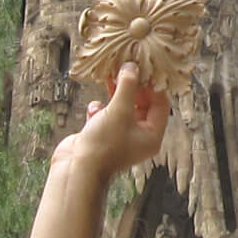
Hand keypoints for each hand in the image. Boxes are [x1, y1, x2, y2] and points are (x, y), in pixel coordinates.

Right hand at [54, 60, 170, 180]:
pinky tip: (94, 107)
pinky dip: (99, 109)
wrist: (76, 170)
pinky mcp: (101, 136)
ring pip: (121, 108)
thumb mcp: (119, 111)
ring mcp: (119, 137)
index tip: (144, 69)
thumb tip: (132, 67)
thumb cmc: (103, 145)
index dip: (153, 86)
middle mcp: (138, 137)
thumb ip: (127, 87)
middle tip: (125, 68)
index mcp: (151, 136)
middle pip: (141, 105)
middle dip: (132, 86)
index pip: (161, 105)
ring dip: (115, 94)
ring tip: (109, 76)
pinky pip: (104, 116)